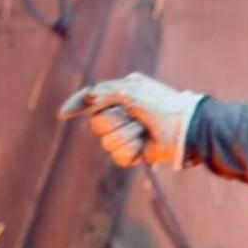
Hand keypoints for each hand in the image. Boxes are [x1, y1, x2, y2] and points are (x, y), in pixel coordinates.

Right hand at [59, 72, 204, 168]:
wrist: (183, 128)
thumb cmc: (161, 105)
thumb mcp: (132, 91)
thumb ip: (106, 91)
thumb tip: (88, 98)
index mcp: (121, 94)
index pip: (91, 100)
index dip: (77, 106)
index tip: (63, 114)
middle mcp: (121, 114)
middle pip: (97, 123)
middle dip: (115, 120)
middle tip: (134, 116)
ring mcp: (126, 135)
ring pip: (107, 142)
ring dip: (126, 135)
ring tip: (143, 130)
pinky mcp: (132, 153)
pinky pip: (117, 157)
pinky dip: (132, 150)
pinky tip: (144, 144)